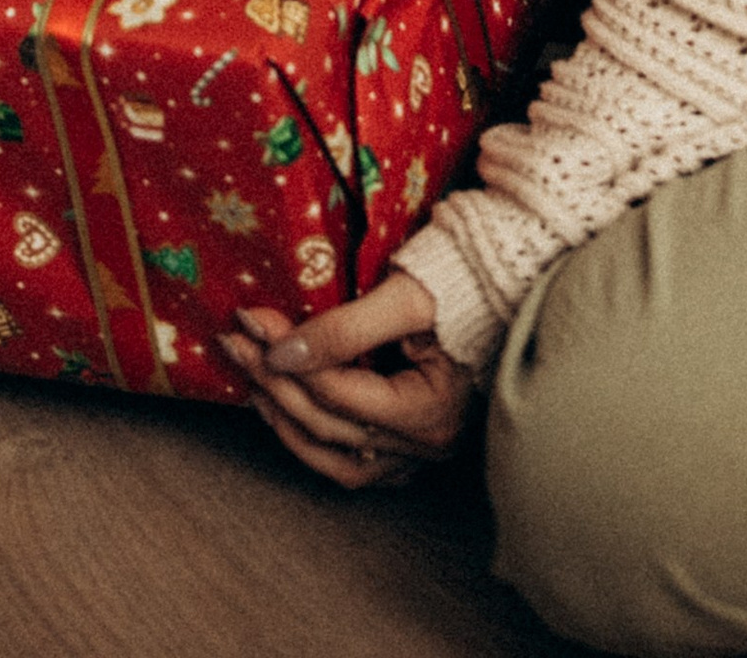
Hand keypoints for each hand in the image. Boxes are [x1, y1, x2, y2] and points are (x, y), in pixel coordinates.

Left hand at [216, 271, 474, 488]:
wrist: (510, 285)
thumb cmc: (464, 285)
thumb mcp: (406, 297)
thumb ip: (346, 328)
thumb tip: (283, 351)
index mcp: (429, 411)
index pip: (338, 393)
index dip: (287, 358)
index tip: (250, 320)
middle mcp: (425, 446)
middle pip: (330, 427)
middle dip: (275, 383)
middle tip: (236, 342)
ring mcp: (420, 454)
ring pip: (337, 461)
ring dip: (288, 423)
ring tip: (251, 385)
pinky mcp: (413, 446)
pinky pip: (354, 461)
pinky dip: (317, 439)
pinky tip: (288, 413)